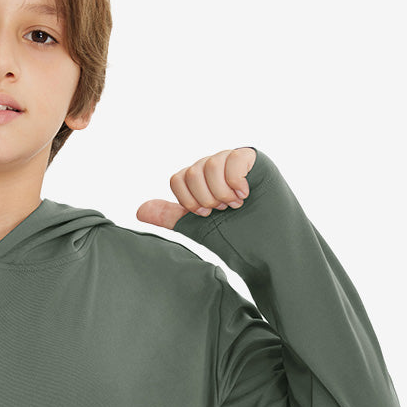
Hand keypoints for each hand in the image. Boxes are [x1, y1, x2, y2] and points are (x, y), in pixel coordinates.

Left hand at [136, 147, 257, 229]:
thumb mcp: (197, 226)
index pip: (178, 179)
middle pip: (193, 172)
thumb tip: (139, 210)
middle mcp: (215, 168)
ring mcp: (234, 161)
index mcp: (200, 182)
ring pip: (210, 165)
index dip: (188, 200)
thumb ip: (171, 216)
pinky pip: (233, 159)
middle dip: (206, 198)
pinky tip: (245, 194)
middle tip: (223, 210)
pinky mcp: (254, 159)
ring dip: (221, 192)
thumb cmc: (236, 237)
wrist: (267, 246)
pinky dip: (236, 181)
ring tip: (236, 204)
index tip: (205, 214)